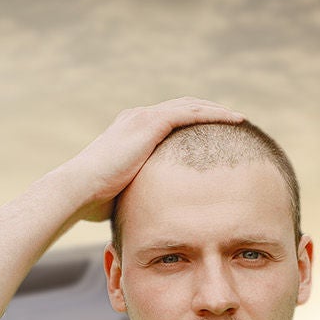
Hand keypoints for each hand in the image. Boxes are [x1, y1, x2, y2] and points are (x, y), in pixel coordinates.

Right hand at [56, 97, 247, 224]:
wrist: (78, 190)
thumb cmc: (94, 201)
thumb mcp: (123, 193)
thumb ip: (140, 193)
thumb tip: (150, 213)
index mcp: (130, 131)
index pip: (168, 120)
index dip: (193, 123)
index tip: (213, 133)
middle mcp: (137, 118)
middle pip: (183, 107)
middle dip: (209, 111)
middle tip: (234, 120)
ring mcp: (143, 118)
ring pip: (190, 106)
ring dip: (217, 110)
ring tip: (240, 118)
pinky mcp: (150, 123)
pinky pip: (191, 113)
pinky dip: (214, 114)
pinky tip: (236, 120)